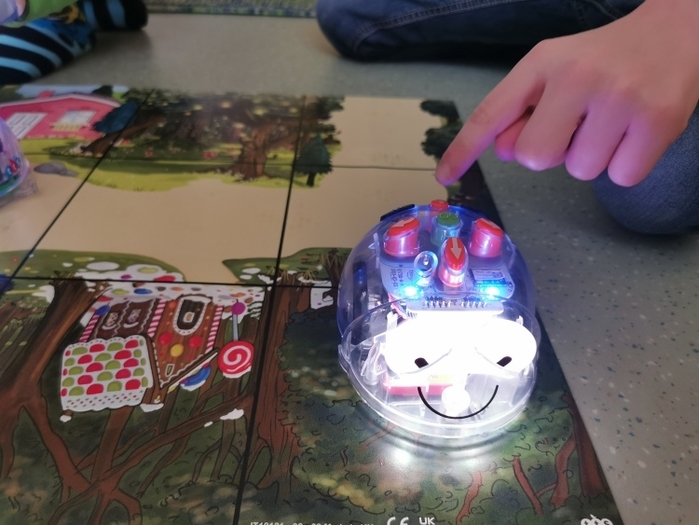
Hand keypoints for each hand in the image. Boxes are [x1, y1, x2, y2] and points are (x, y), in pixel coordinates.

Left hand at [435, 0, 698, 187]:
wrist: (680, 30)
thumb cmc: (607, 59)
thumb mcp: (556, 70)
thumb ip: (523, 109)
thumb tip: (504, 151)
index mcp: (544, 63)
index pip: (491, 113)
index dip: (464, 149)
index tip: (443, 175)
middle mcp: (578, 77)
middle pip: (534, 157)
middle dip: (550, 152)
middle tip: (576, 126)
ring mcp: (620, 99)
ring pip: (579, 171)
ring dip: (591, 157)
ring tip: (610, 122)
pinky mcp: (658, 121)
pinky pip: (620, 177)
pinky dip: (625, 164)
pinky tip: (634, 133)